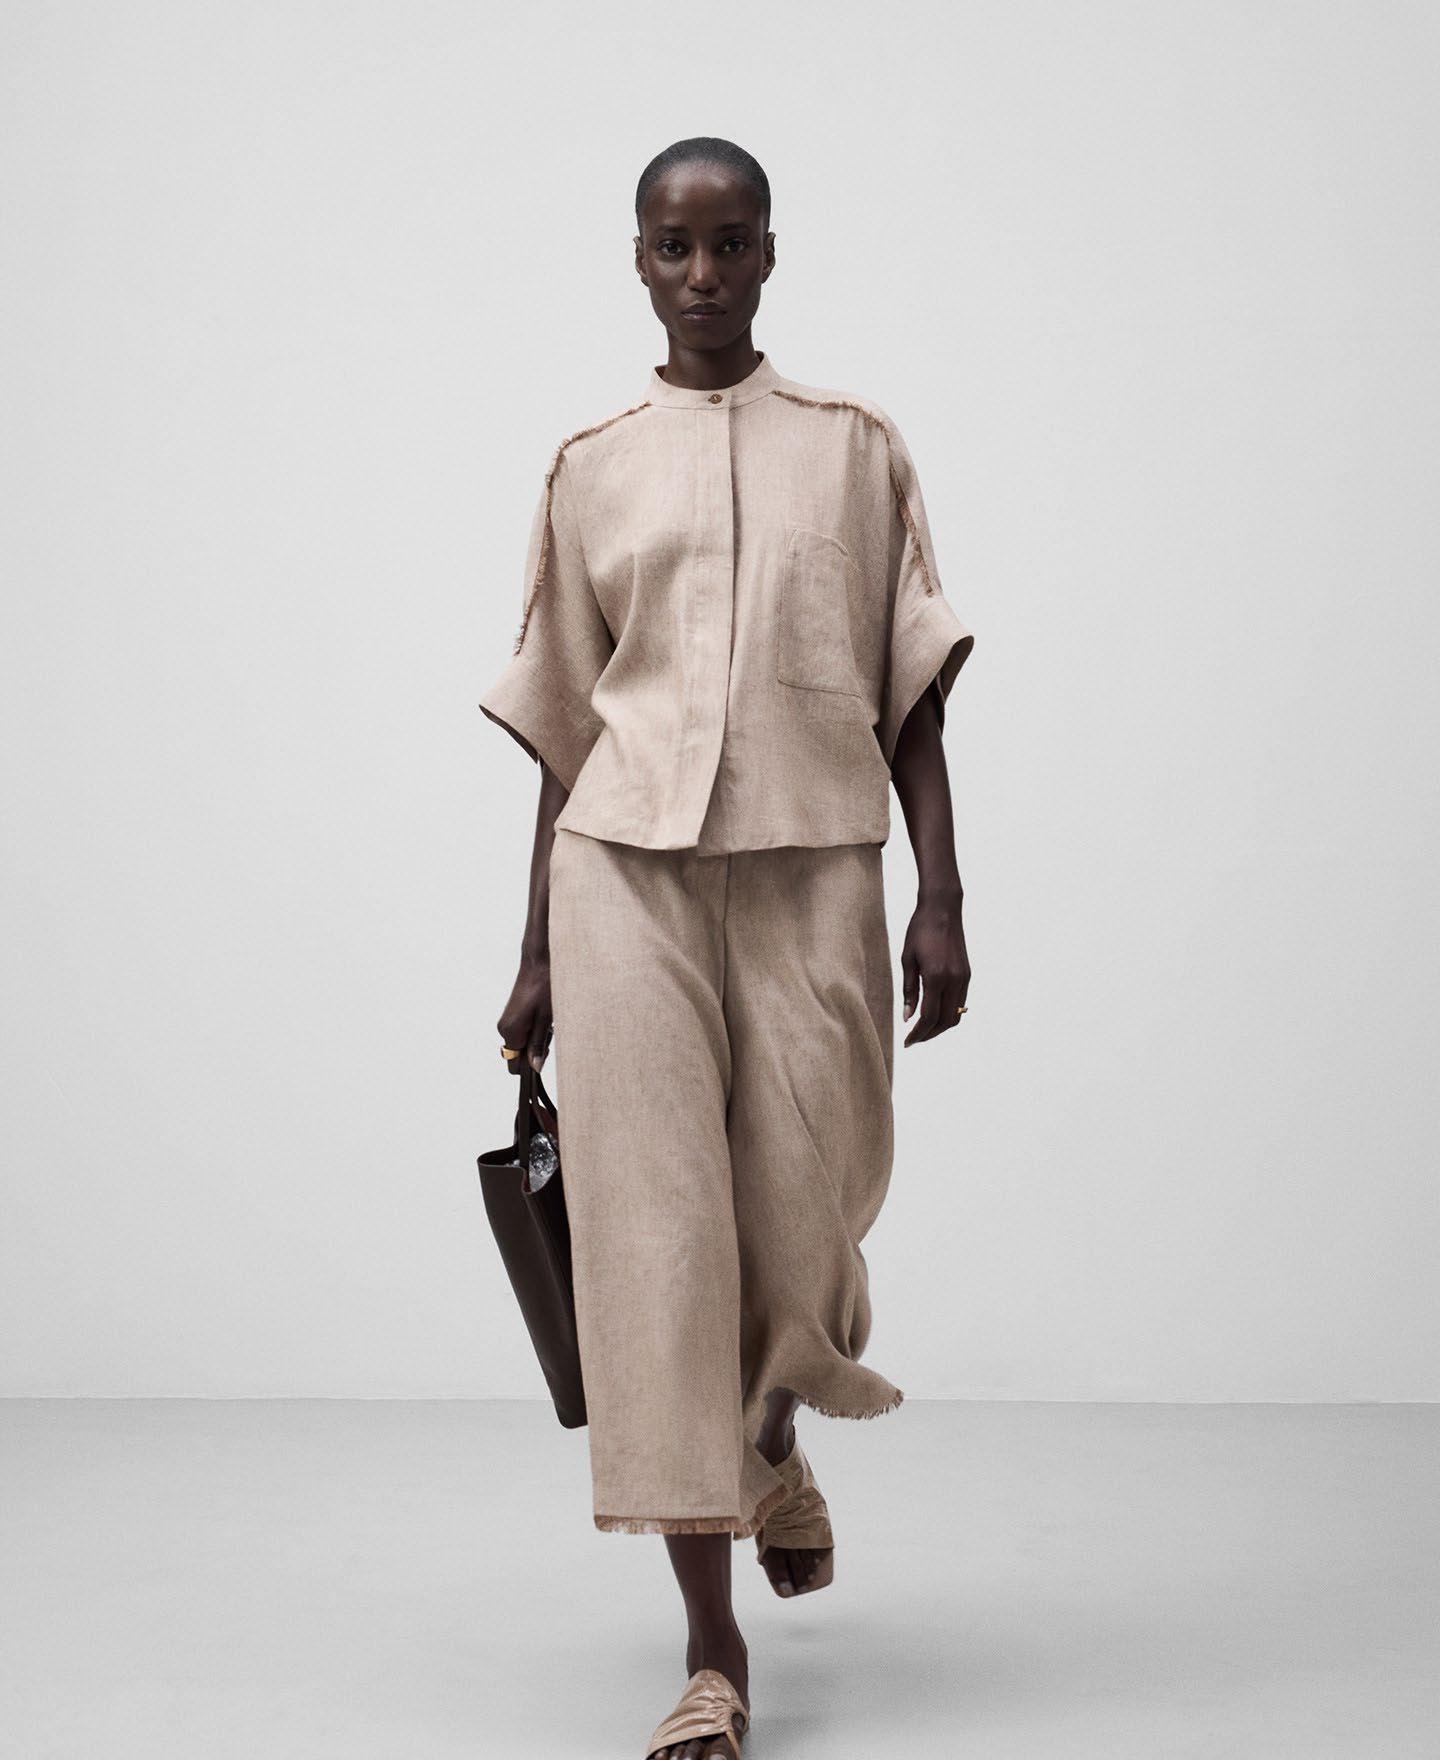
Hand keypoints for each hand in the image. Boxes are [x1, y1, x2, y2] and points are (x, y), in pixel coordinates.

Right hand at [496, 949, 553, 1073]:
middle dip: (536, 1052)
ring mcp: (507, 1021)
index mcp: (510, 1032)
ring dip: (537, 1040)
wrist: (540, 961)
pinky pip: (523, 1033)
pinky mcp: (513, 1015)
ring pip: (523, 1044)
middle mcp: (504, 1029)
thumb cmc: (545, 987)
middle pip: (519, 1056)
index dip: (530, 1066)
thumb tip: (535, 1068)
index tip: (545, 1053)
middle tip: (550, 1033)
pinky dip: (535, 1031)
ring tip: (549, 1022)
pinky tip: (545, 1018)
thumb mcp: (546, 1019)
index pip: (515, 1066)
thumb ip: (538, 1045)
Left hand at [900, 885, 970, 1046]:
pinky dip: (947, 1013)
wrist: (943, 909)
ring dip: (940, 1026)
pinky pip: (960, 1002)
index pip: (929, 1017)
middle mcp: (954, 981)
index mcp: (936, 977)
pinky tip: (934, 1012)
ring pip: (956, 1015)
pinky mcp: (967, 974)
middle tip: (914, 1039)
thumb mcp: (907, 960)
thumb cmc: (919, 930)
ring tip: (923, 1029)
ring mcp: (964, 978)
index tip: (907, 1042)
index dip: (918, 1034)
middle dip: (929, 1035)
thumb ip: (908, 991)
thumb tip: (907, 1017)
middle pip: (945, 1021)